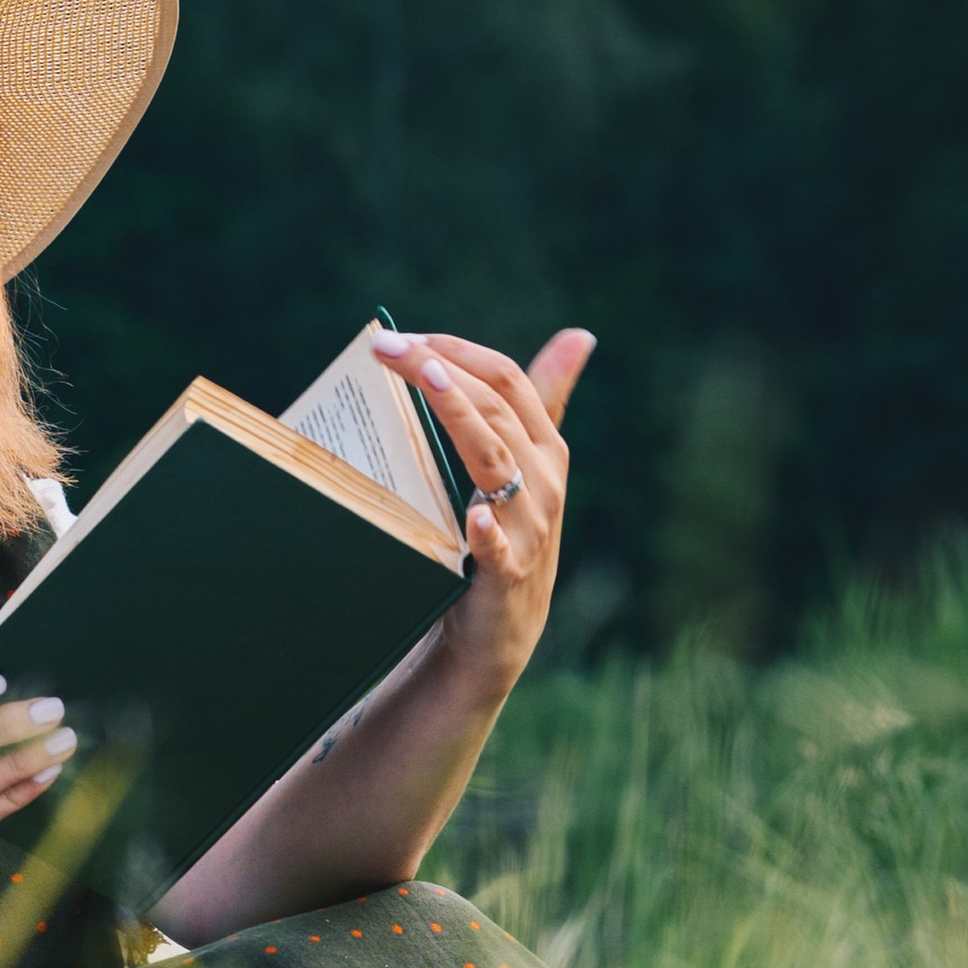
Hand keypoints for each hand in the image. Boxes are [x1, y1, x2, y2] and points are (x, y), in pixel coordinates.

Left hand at [373, 325, 594, 700]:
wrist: (499, 630)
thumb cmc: (505, 536)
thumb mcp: (524, 466)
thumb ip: (542, 401)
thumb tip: (580, 337)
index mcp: (545, 447)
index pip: (508, 379)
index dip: (459, 351)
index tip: (404, 338)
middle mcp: (545, 480)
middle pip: (497, 408)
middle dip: (441, 370)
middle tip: (386, 348)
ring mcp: (529, 527)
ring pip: (495, 459)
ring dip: (460, 417)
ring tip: (429, 383)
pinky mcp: (508, 574)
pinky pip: (499, 549)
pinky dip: (487, 533)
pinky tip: (473, 517)